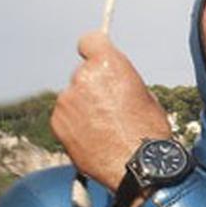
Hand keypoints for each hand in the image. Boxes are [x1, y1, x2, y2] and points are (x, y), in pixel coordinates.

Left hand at [51, 30, 172, 191]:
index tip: (93, 56)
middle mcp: (83, 77)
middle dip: (92, 86)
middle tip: (109, 108)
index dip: (93, 49)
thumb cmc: (148, 132)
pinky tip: (93, 138)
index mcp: (108, 64)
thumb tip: (110, 81)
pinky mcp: (57, 122)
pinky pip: (65, 117)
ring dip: (83, 107)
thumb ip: (121, 81)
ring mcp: (67, 100)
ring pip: (73, 97)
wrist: (137, 166)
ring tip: (104, 129)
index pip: (89, 40)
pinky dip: (74, 124)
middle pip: (82, 73)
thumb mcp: (144, 94)